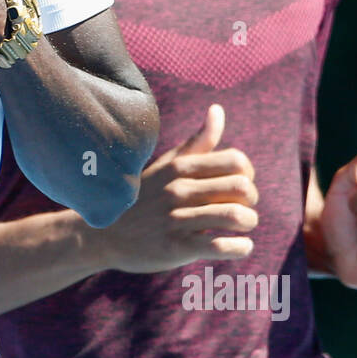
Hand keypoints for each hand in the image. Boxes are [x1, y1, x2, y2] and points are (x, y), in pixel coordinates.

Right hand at [93, 104, 257, 273]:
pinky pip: (221, 246)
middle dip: (252, 201)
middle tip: (244, 209)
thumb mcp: (166, 166)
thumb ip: (198, 142)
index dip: (248, 174)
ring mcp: (176, 219)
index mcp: (180, 167)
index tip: (239, 187)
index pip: (236, 161)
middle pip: (242, 188)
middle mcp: (178, 189)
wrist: (105, 236)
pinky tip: (238, 246)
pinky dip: (240, 247)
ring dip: (249, 224)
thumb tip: (218, 110)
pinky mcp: (175, 247)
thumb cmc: (143, 198)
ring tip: (243, 228)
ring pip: (235, 217)